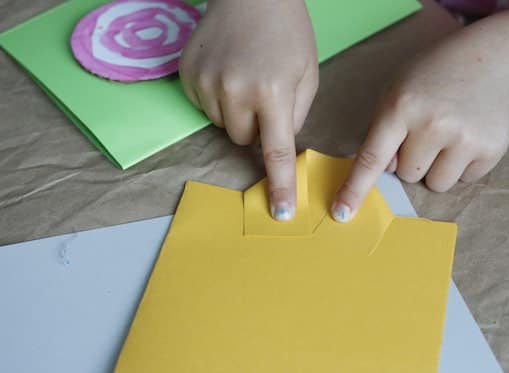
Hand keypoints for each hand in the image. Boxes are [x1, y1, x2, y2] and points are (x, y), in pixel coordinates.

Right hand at [180, 0, 318, 220]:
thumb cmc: (287, 32)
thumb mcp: (307, 73)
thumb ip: (295, 115)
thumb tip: (278, 145)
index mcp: (272, 92)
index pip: (275, 152)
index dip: (279, 185)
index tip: (280, 213)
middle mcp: (235, 91)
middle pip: (242, 140)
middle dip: (254, 127)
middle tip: (263, 95)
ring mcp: (206, 82)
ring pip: (221, 124)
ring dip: (234, 111)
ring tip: (243, 75)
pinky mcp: (186, 74)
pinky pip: (203, 105)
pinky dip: (216, 96)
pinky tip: (226, 69)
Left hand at [331, 25, 508, 221]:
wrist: (491, 59)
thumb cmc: (432, 76)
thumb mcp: (396, 91)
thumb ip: (382, 131)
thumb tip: (386, 171)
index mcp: (401, 108)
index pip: (371, 158)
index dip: (355, 189)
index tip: (342, 214)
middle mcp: (433, 124)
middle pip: (406, 175)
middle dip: (412, 158)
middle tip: (428, 128)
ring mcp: (465, 138)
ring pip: (435, 184)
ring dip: (436, 167)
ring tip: (448, 134)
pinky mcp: (491, 149)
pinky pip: (464, 181)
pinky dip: (462, 165)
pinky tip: (468, 135)